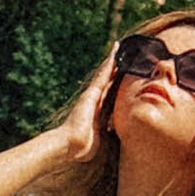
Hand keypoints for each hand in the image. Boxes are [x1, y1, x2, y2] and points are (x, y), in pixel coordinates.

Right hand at [49, 47, 118, 167]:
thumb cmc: (82, 147)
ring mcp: (92, 95)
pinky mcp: (92, 92)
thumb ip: (106, 138)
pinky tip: (115, 52)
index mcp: (98, 112)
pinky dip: (109, 63)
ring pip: (105, 75)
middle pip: (107, 82)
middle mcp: (95, 101)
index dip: (116, 86)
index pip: (110, 96)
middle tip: (123, 56)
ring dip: (112, 62)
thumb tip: (115, 143)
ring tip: (119, 48)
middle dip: (114, 70)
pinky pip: (102, 74)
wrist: (70, 144)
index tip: (123, 78)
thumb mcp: (99, 141)